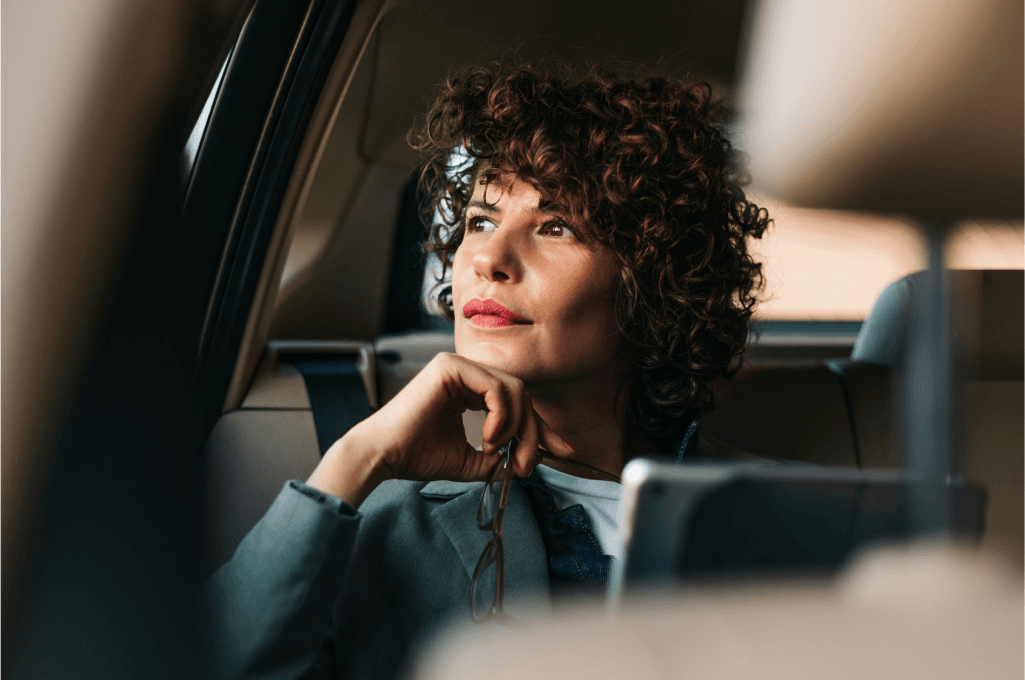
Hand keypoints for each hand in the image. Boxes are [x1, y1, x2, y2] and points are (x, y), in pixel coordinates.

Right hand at [306, 352, 574, 506]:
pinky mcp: (451, 367)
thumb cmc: (417, 456)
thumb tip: (533, 455)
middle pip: (521, 394)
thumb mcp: (472, 459)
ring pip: (514, 389)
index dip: (541, 427)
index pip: (516, 401)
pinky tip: (488, 437)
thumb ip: (500, 454)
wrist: (385, 456)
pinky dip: (501, 415)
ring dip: (517, 426)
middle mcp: (465, 373)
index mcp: (468, 389)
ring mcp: (457, 365)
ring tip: (499, 451)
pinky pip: (496, 387)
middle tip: (529, 464)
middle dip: (533, 432)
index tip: (561, 451)